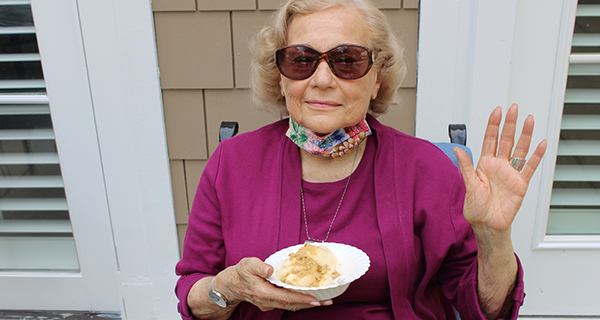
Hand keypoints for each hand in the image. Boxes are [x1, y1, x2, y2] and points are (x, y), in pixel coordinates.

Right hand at [218, 257, 330, 311]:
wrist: (230, 285)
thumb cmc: (240, 273)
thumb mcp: (247, 265)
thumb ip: (258, 266)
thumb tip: (270, 270)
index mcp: (263, 292)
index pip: (286, 298)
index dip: (302, 299)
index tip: (316, 300)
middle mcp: (268, 301)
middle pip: (292, 305)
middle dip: (310, 304)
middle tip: (328, 301)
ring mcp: (269, 304)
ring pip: (291, 306)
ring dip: (307, 304)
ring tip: (323, 300)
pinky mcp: (271, 302)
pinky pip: (287, 303)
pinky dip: (299, 301)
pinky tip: (308, 296)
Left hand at [454, 104, 546, 232]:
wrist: (487, 225)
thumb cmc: (476, 208)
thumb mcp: (468, 185)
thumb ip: (466, 167)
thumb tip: (457, 150)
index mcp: (484, 164)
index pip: (490, 139)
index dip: (493, 125)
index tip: (497, 111)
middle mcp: (498, 165)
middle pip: (506, 140)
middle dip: (510, 124)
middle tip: (514, 109)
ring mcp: (510, 173)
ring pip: (520, 150)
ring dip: (525, 135)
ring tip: (529, 120)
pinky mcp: (521, 183)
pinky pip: (530, 167)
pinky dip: (536, 156)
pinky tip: (541, 144)